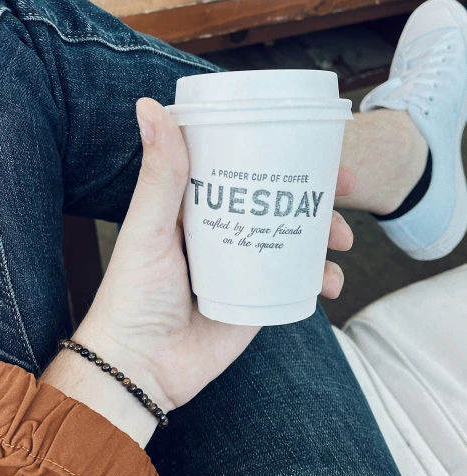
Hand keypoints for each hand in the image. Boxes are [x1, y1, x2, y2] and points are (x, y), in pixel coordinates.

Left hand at [75, 98, 354, 417]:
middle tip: (343, 189)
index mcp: (196, 208)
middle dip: (316, 194)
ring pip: (293, 240)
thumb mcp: (148, 229)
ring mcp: (243, 269)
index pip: (243, 168)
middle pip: (277, 201)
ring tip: (340, 241)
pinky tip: (328, 283)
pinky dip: (318, 280)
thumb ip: (160, 174)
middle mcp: (223, 234)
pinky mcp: (256, 302)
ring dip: (324, 236)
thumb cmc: (132, 297)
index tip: (313, 141)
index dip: (279, 152)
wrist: (141, 368)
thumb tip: (150, 106)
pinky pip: (295, 284)